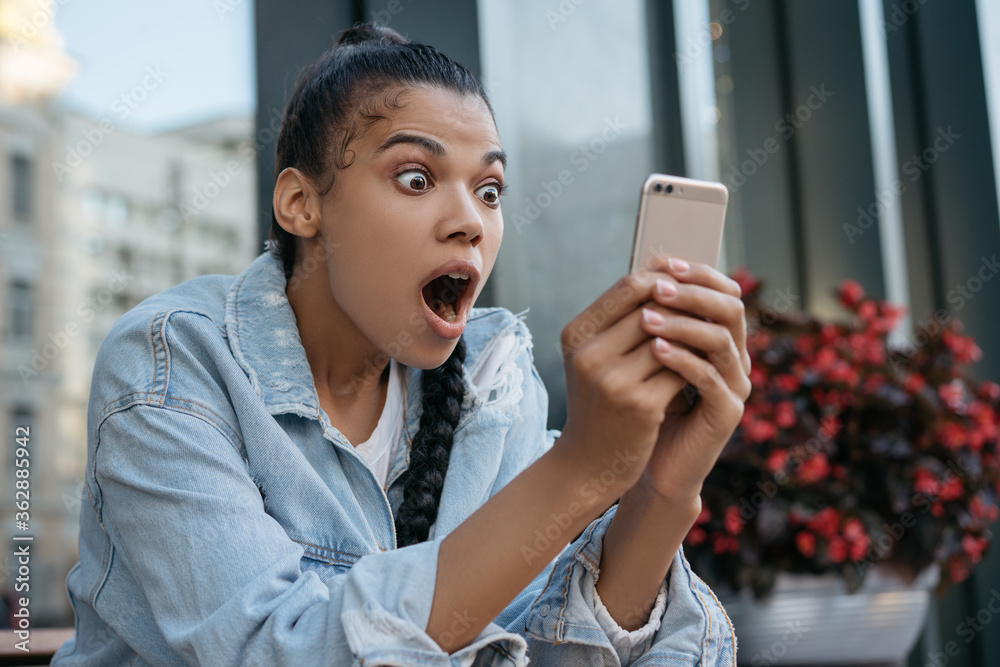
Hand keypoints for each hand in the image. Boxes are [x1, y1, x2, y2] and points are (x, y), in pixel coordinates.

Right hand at [555, 268, 692, 499]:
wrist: (588, 461)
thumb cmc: (598, 401)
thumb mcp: (595, 357)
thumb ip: (620, 319)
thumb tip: (664, 271)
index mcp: (576, 333)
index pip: (629, 286)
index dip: (665, 279)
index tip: (689, 284)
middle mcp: (589, 354)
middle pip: (653, 307)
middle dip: (686, 305)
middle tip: (710, 306)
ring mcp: (613, 380)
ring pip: (672, 337)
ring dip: (694, 335)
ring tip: (710, 334)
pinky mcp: (640, 405)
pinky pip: (681, 370)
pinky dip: (695, 365)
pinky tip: (704, 367)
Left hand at [634, 256, 751, 502]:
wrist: (651, 462)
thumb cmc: (646, 405)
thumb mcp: (646, 357)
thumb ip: (652, 321)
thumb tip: (639, 270)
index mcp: (720, 338)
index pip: (721, 291)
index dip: (696, 274)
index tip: (661, 262)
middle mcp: (735, 357)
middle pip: (730, 308)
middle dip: (692, 293)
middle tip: (658, 285)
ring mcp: (736, 385)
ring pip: (722, 340)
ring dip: (684, 324)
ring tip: (647, 317)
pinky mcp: (728, 412)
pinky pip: (711, 378)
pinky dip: (683, 360)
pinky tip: (655, 350)